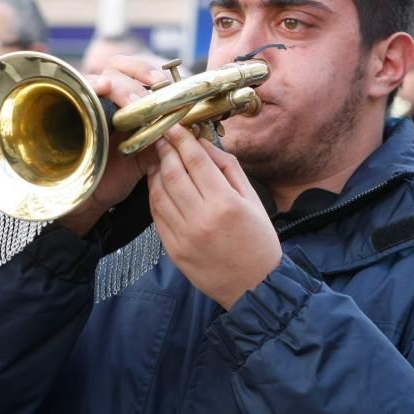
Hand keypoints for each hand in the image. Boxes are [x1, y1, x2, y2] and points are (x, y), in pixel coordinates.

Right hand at [57, 56, 168, 235]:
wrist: (91, 197)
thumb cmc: (117, 173)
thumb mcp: (148, 154)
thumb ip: (166, 138)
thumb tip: (194, 127)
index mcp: (126, 101)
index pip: (135, 69)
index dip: (148, 71)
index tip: (163, 82)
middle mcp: (106, 97)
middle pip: (119, 68)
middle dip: (138, 80)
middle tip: (150, 98)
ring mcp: (87, 103)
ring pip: (102, 77)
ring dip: (121, 86)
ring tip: (131, 101)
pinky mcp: (72, 112)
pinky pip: (79, 90)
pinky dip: (91, 85)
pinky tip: (102, 87)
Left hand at [147, 124, 282, 309]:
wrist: (254, 287)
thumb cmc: (258, 241)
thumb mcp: (252, 199)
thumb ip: (228, 168)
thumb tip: (205, 145)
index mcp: (225, 203)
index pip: (196, 161)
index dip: (182, 140)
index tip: (173, 127)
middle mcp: (201, 218)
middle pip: (173, 174)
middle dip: (165, 150)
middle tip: (162, 137)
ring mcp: (183, 236)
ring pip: (159, 193)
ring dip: (156, 171)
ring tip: (158, 158)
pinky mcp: (173, 249)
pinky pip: (157, 216)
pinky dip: (155, 196)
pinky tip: (159, 185)